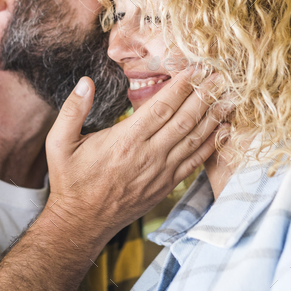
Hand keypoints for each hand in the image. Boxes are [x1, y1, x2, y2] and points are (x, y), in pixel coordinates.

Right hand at [45, 66, 227, 249]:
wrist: (82, 221)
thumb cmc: (71, 180)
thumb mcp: (59, 142)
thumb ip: (72, 110)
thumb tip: (86, 82)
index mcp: (125, 141)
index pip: (161, 107)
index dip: (182, 86)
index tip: (197, 68)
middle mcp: (148, 155)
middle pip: (185, 119)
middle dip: (206, 95)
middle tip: (223, 75)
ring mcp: (161, 172)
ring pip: (195, 139)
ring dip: (215, 116)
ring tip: (232, 96)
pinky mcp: (166, 185)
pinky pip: (195, 162)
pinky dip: (212, 144)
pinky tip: (224, 129)